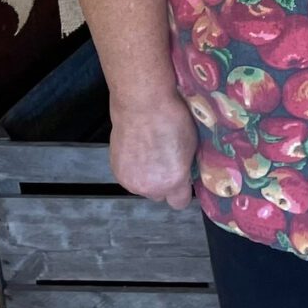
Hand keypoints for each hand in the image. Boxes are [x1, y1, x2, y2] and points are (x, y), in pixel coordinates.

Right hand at [110, 91, 198, 209]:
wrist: (141, 106)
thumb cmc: (172, 120)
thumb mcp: (191, 146)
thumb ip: (185, 169)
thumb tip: (185, 175)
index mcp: (171, 182)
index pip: (179, 202)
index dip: (183, 191)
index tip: (185, 179)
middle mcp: (148, 187)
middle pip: (159, 195)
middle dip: (164, 183)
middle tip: (168, 162)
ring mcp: (129, 180)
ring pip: (143, 186)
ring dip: (147, 176)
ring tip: (151, 153)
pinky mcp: (116, 171)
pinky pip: (130, 176)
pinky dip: (134, 169)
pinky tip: (138, 150)